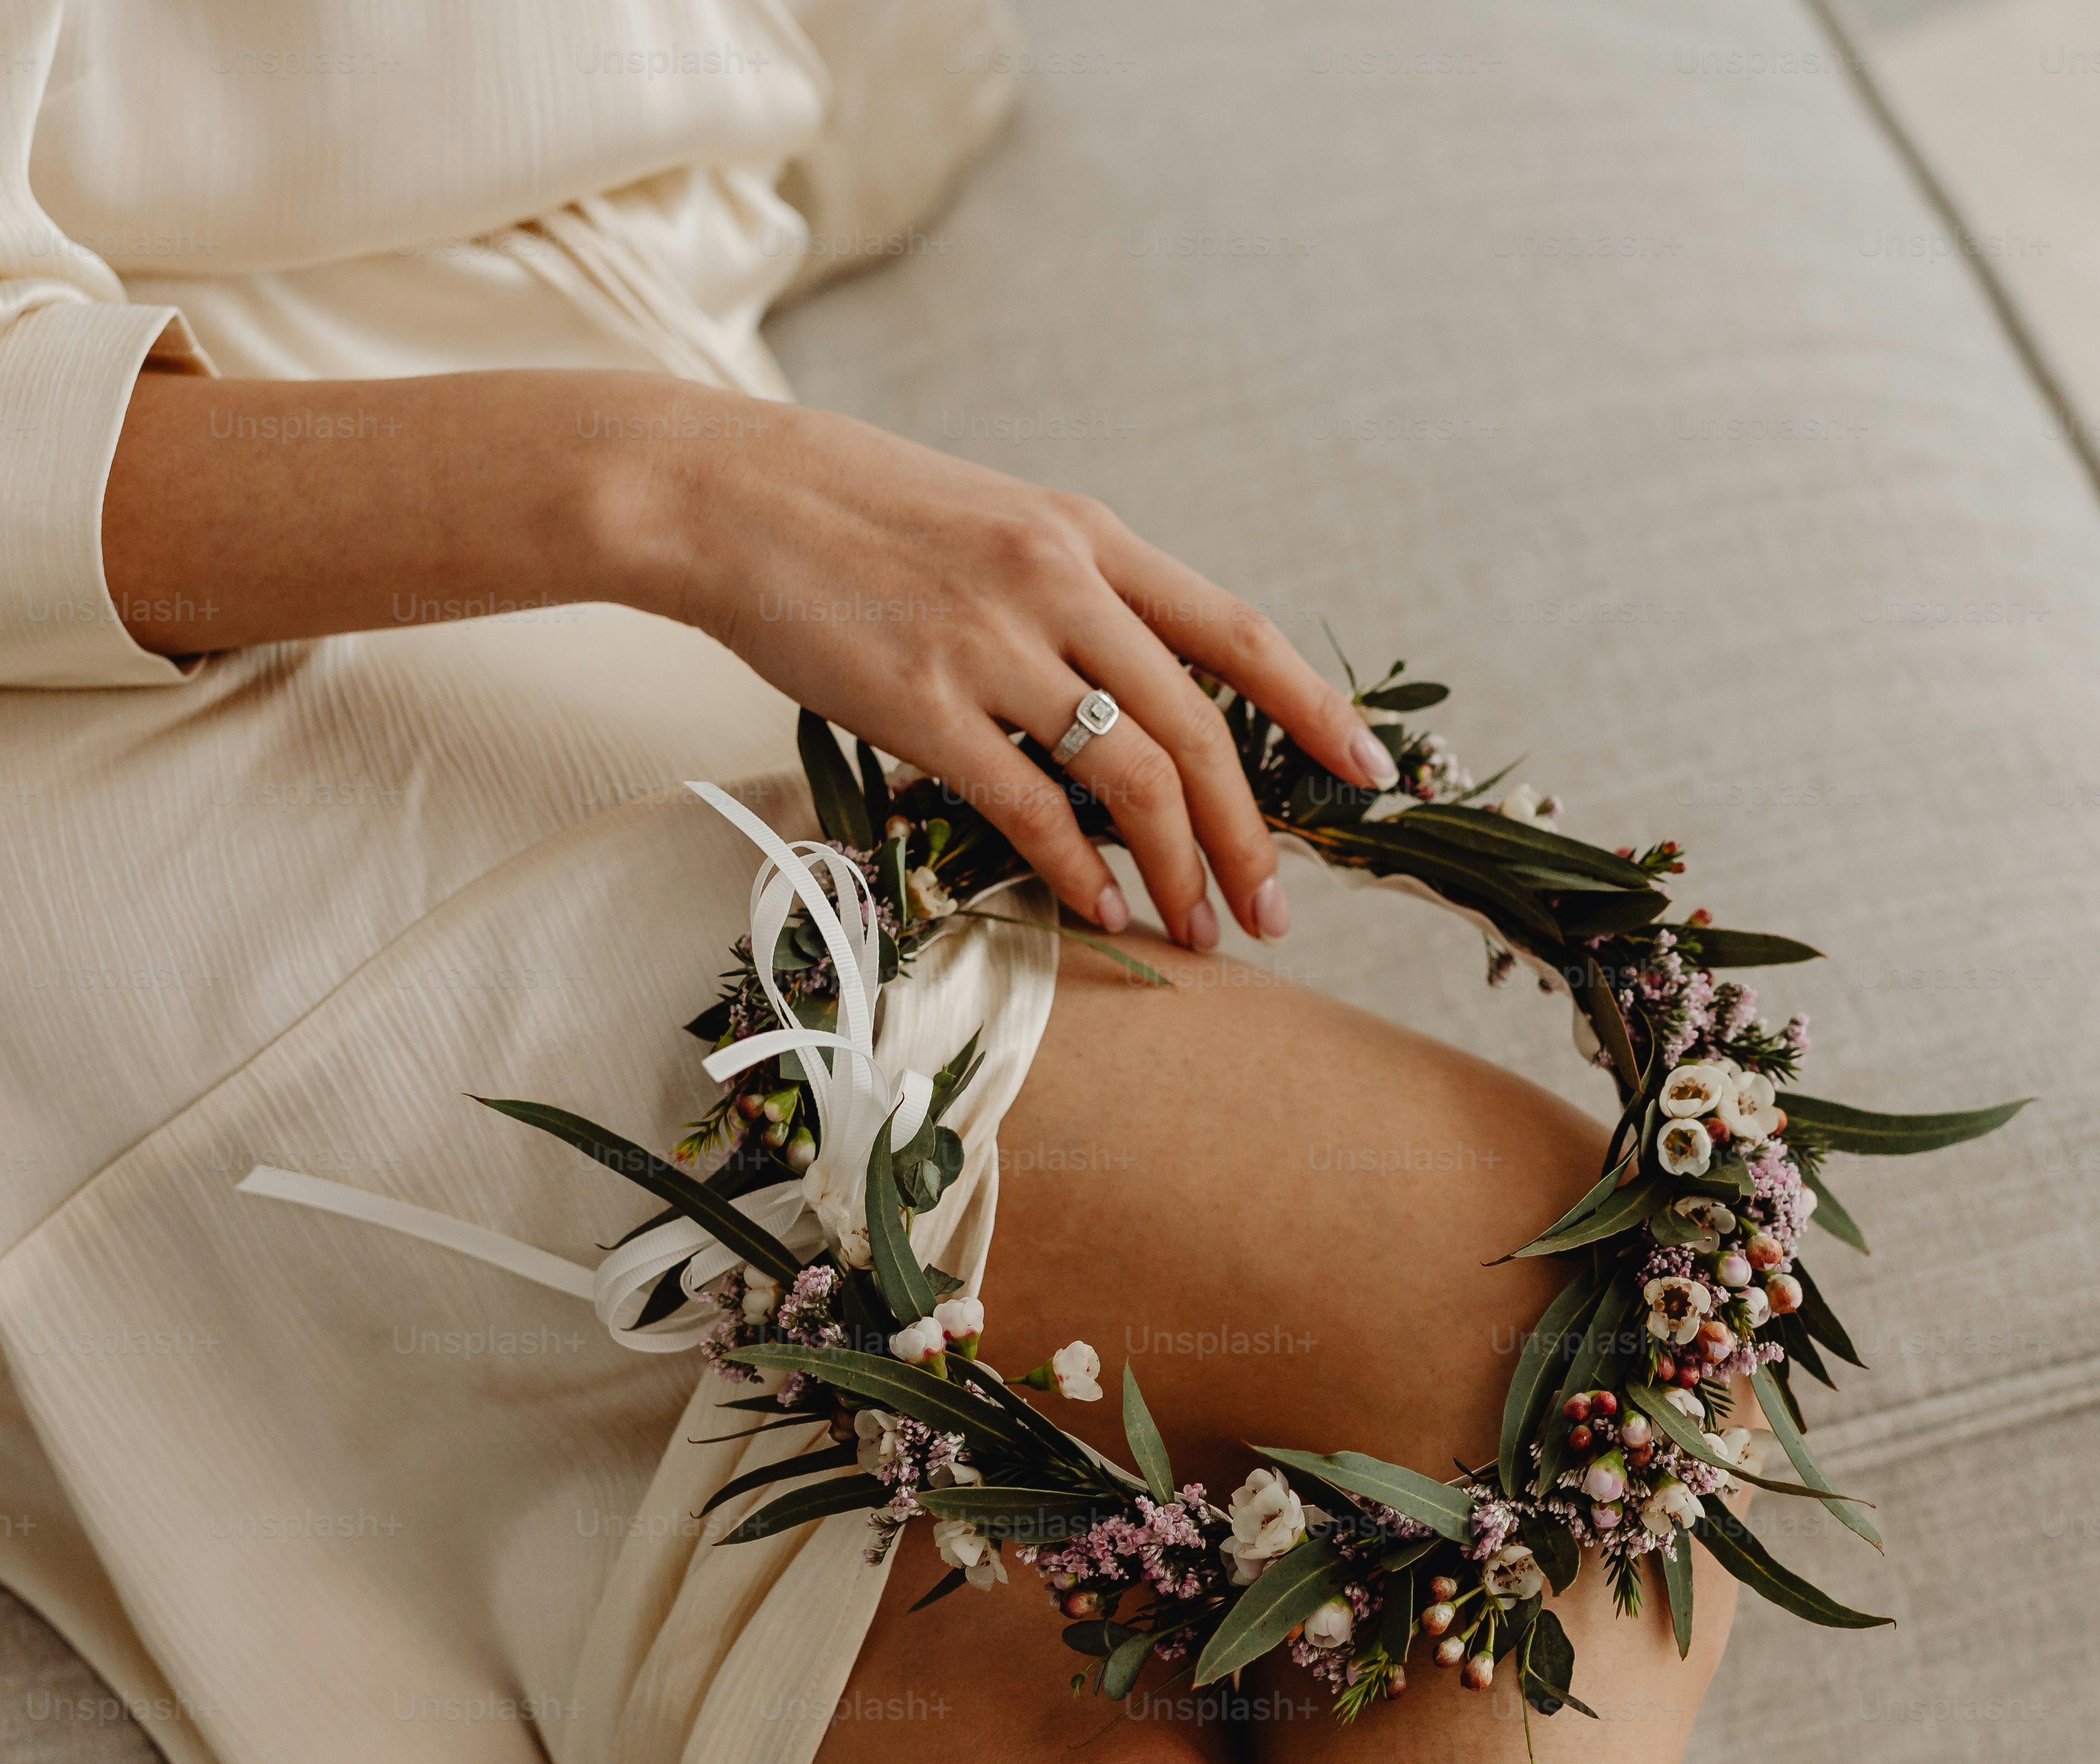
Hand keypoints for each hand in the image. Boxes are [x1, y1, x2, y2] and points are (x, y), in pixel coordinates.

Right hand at [604, 393, 1393, 946]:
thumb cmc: (862, 519)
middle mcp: (1059, 585)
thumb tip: (1149, 683)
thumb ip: (1081, 597)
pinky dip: (1077, 870)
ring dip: (1177, 868)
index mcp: (1090, 538)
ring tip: (1196, 930)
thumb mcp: (999, 528)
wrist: (731, 497)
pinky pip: (1028, 808)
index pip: (1239, 633)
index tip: (1368, 774)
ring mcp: (991, 644)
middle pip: (1198, 730)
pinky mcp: (922, 702)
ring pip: (1128, 777)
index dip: (1315, 710)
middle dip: (1252, 835)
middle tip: (1276, 908)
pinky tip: (1101, 911)